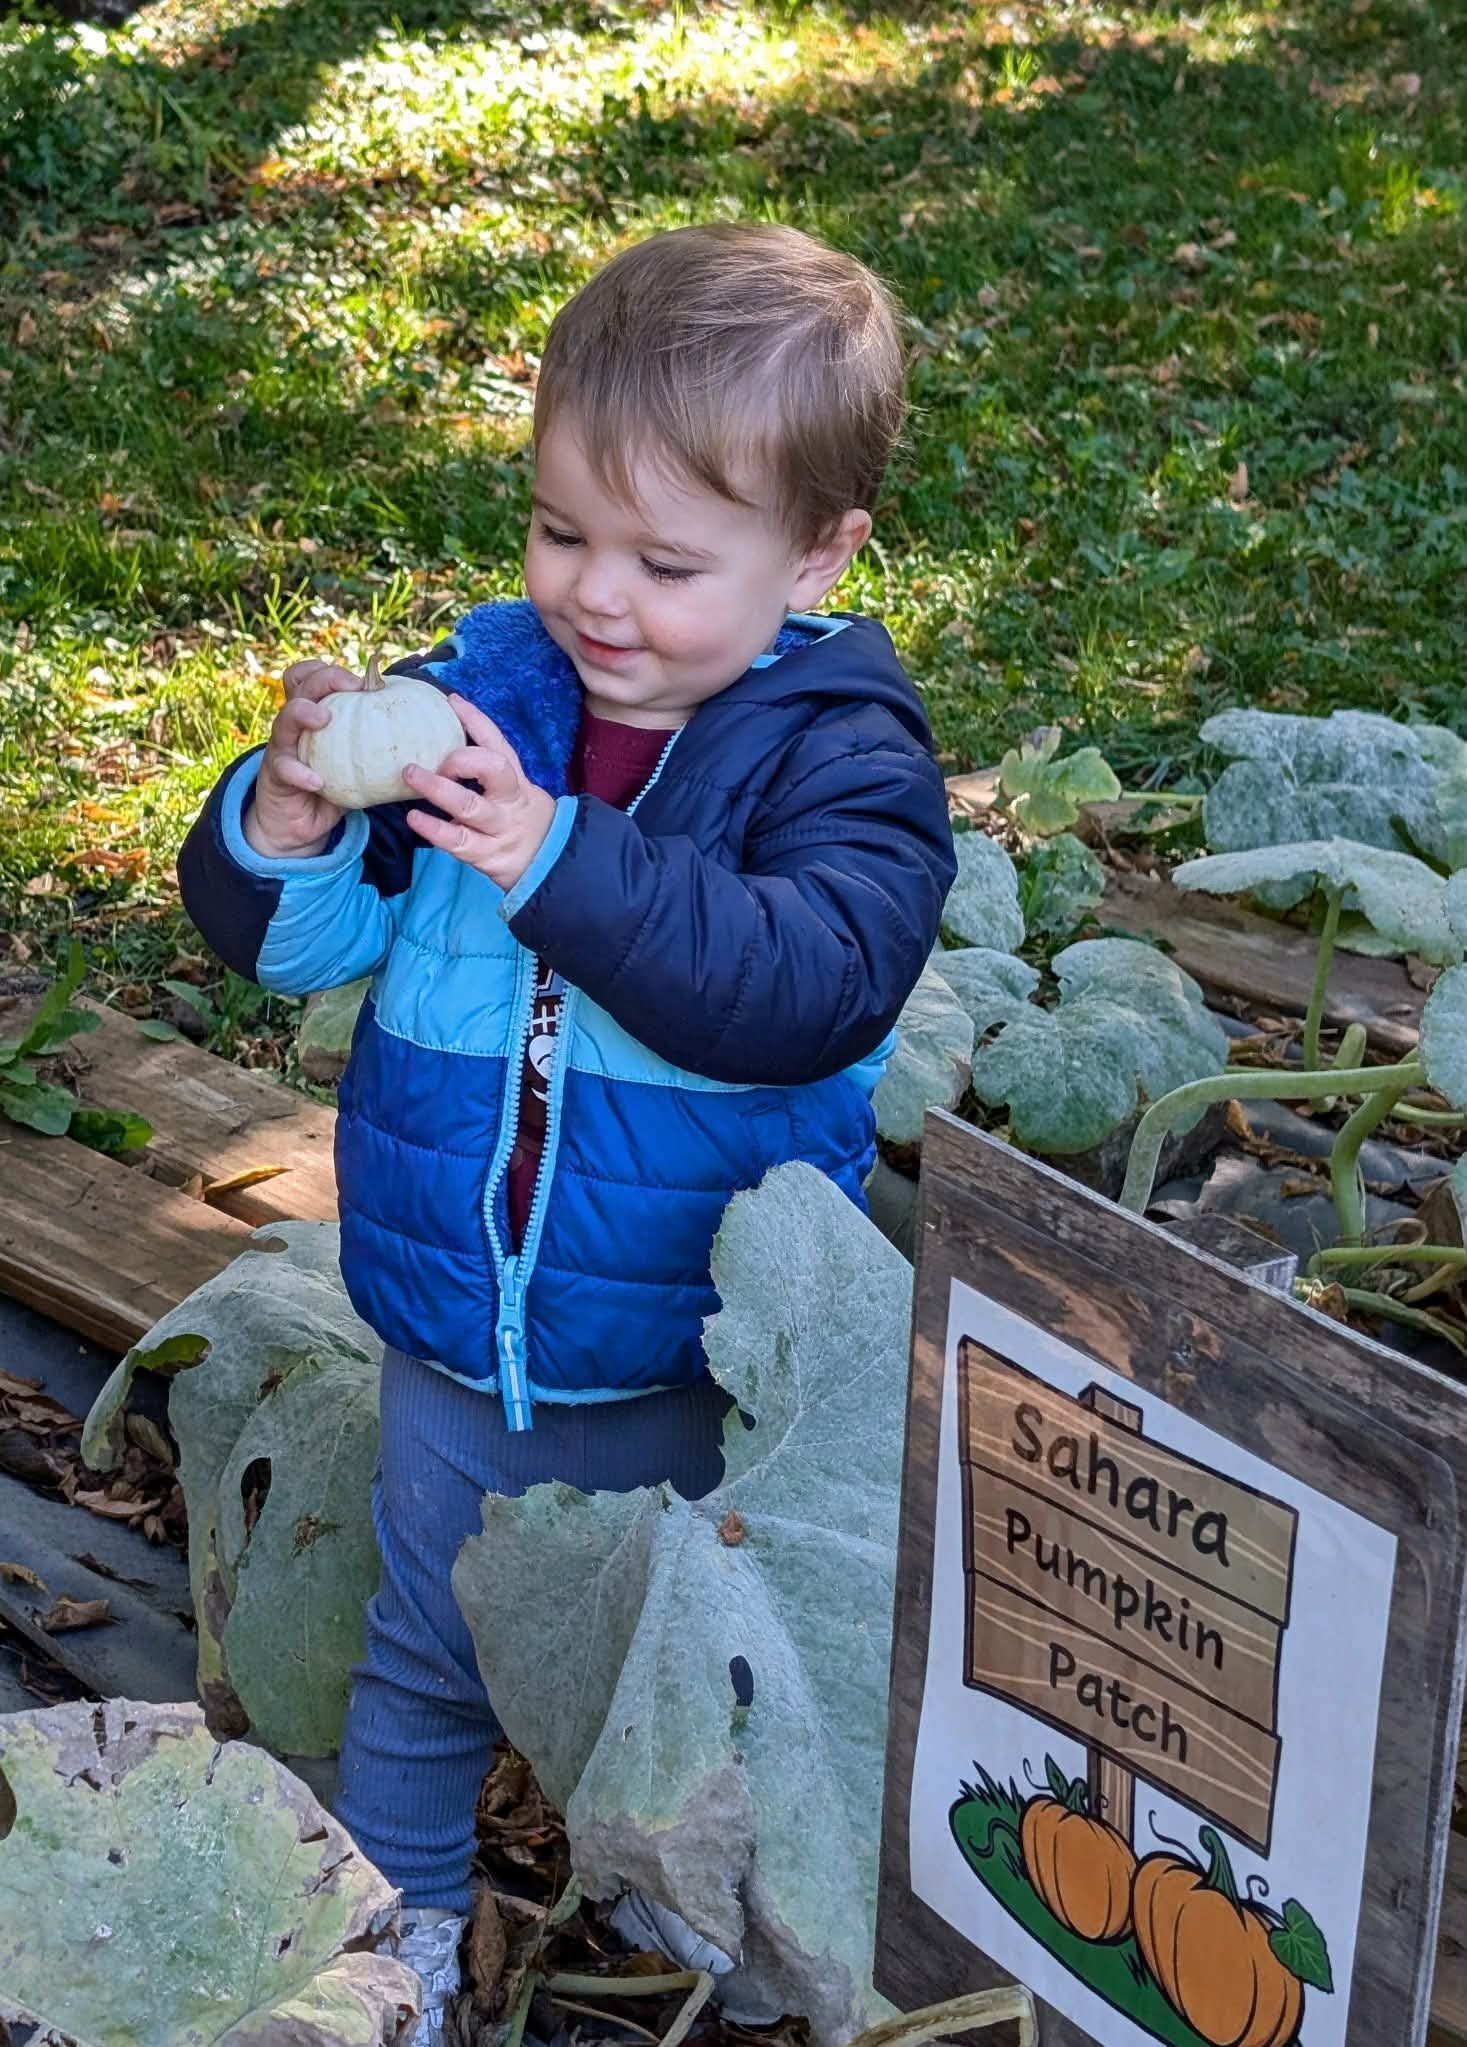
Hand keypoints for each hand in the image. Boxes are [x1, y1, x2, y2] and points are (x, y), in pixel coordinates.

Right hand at [245, 660, 367, 859]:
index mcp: (312, 713)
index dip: (328, 668)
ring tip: (324, 717)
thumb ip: (381, 747)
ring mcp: (281, 746)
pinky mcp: (275, 773)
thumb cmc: (333, 786)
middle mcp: (294, 724)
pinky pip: (284, 767)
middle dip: (325, 679)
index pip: (310, 675)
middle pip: (300, 686)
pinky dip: (300, 772)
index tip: (362, 679)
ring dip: (303, 712)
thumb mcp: (357, 762)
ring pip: (284, 720)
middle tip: (354, 685)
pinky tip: (317, 781)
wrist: (297, 822)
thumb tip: (435, 746)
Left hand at [403, 695, 555, 891]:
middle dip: (461, 759)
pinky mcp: (489, 856)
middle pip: (493, 770)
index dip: (476, 721)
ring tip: (411, 776)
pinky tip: (415, 818)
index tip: (452, 702)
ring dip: (439, 790)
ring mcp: (500, 829)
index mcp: (515, 781)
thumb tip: (442, 748)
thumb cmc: (520, 822)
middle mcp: (510, 801)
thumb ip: (486, 774)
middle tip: (430, 758)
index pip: (498, 743)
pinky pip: (459, 841)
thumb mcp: (514, 793)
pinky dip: (434, 829)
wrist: (549, 864)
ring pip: (470, 806)